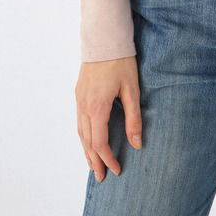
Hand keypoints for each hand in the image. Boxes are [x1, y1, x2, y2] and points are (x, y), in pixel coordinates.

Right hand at [75, 56, 142, 180]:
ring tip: (93, 164)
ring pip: (80, 132)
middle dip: (95, 161)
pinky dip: (83, 135)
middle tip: (101, 177)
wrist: (104, 38)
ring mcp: (79, 99)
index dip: (108, 159)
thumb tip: (137, 143)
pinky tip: (88, 139)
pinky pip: (78, 121)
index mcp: (97, 107)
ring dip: (86, 150)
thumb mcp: (132, 90)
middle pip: (87, 142)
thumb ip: (134, 118)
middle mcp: (84, 106)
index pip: (100, 143)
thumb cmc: (121, 62)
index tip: (117, 169)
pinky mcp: (78, 93)